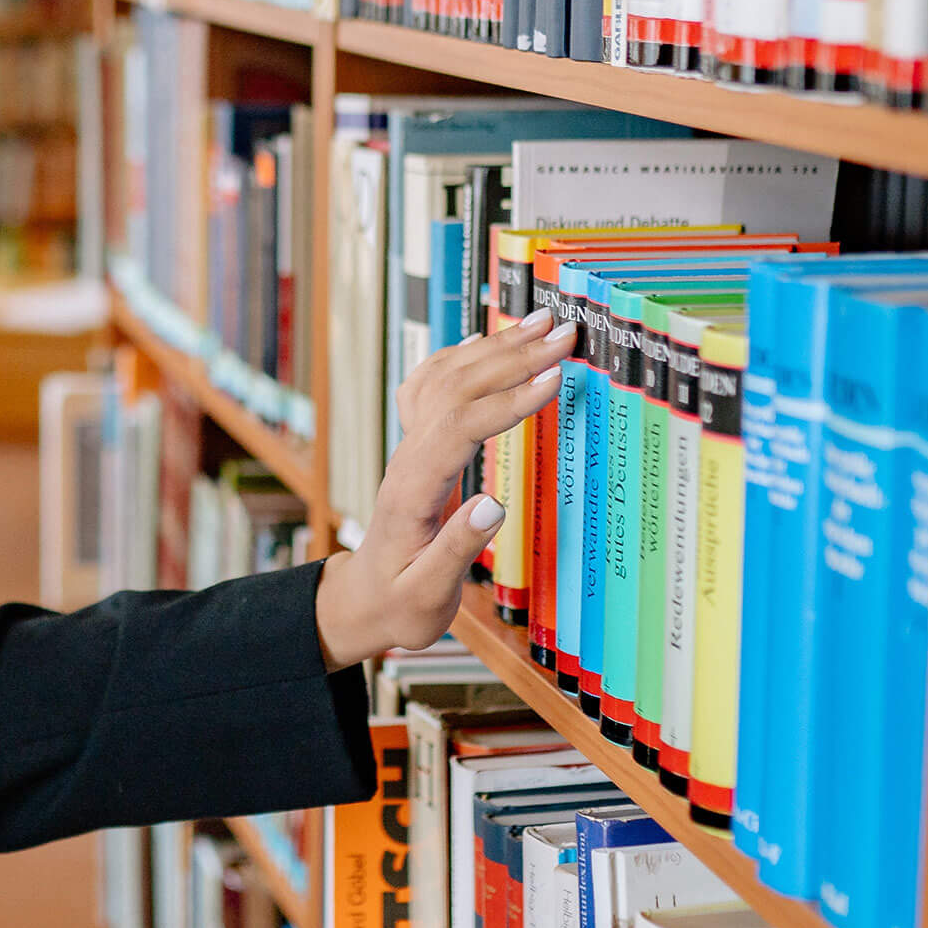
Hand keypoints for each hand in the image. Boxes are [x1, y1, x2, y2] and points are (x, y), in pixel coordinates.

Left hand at [313, 305, 574, 668]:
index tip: (554, 378)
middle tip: (564, 334)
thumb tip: (494, 506)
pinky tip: (483, 341)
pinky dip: (461, 357)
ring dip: (494, 347)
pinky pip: (432, 387)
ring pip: (447, 378)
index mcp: (413, 491)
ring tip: (541, 323)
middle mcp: (408, 458)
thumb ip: (456, 550)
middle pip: (457, 388)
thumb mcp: (427, 595)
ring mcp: (409, 447)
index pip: (460, 427)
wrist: (363, 598)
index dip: (509, 399)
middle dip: (512, 356)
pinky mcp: (416, 446)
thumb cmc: (398, 603)